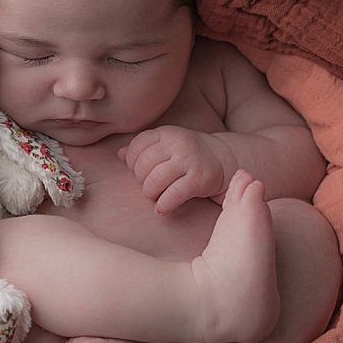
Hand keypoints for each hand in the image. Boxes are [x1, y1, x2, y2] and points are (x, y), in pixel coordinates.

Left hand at [118, 126, 237, 213]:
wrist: (224, 159)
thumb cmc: (188, 154)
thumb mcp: (166, 145)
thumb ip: (142, 148)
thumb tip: (119, 154)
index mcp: (166, 133)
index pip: (136, 147)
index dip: (132, 163)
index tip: (140, 172)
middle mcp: (177, 144)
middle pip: (143, 166)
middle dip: (141, 181)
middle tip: (150, 187)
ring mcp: (189, 161)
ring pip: (155, 180)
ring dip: (150, 194)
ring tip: (156, 197)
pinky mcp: (199, 179)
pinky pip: (173, 195)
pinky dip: (163, 205)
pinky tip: (162, 208)